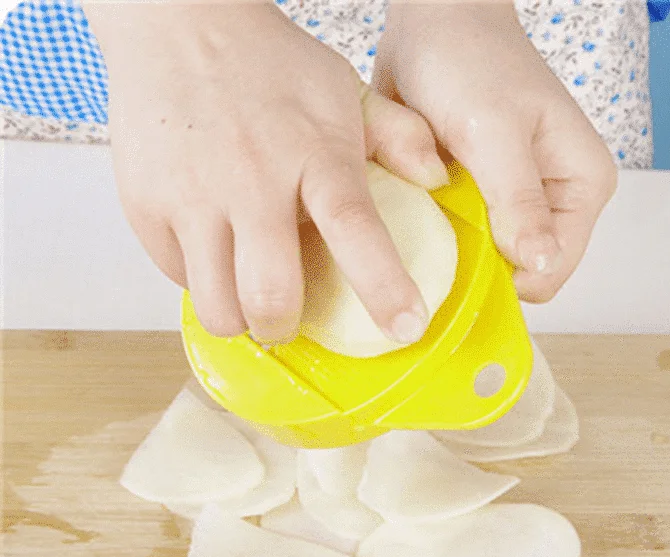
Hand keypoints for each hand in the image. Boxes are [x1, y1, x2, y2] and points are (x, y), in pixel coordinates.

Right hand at [86, 2, 448, 341]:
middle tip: (287, 319)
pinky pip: (176, 277)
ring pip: (217, 305)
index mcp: (314, 153)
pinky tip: (211, 253)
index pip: (355, 229)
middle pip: (271, 294)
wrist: (177, 23)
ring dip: (238, 317)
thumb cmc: (267, 65)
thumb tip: (438, 178)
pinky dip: (198, 281)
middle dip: (284, 326)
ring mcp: (192, 196)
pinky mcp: (145, 205)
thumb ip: (398, 134)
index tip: (406, 326)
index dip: (383, 288)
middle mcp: (252, 180)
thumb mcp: (342, 89)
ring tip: (244, 294)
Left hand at [374, 2, 617, 301]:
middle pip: (518, 271)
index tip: (460, 270)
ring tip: (426, 223)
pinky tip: (418, 217)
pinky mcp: (480, 199)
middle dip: (478, 268)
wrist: (432, 25)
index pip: (551, 269)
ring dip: (453, 253)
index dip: (507, 280)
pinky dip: (438, 236)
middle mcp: (552, 202)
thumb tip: (539, 263)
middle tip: (437, 242)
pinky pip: (461, 240)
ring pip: (485, 260)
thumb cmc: (471, 61)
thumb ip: (519, 200)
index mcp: (580, 187)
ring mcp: (514, 203)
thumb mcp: (496, 132)